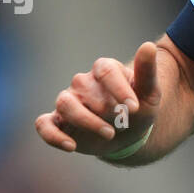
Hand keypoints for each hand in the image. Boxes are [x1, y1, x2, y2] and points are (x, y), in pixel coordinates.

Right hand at [35, 42, 161, 156]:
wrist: (129, 134)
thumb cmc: (139, 109)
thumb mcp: (149, 93)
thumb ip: (147, 71)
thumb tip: (148, 46)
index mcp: (103, 69)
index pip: (105, 71)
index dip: (119, 89)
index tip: (134, 108)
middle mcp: (82, 82)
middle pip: (86, 89)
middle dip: (108, 109)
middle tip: (125, 122)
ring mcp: (68, 101)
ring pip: (65, 104)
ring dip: (86, 121)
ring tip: (110, 134)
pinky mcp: (57, 122)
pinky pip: (44, 125)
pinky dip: (54, 136)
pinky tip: (71, 146)